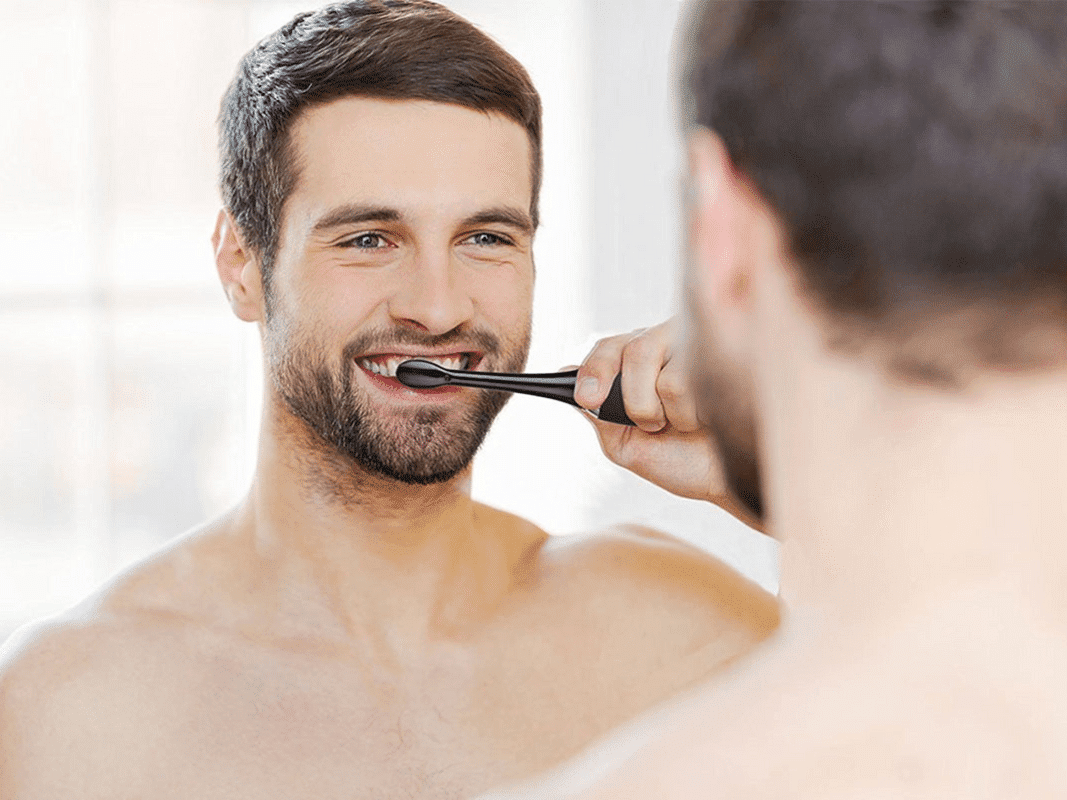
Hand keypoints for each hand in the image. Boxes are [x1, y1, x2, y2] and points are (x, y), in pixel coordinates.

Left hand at [574, 319, 762, 529]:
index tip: (587, 399)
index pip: (606, 348)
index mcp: (637, 363)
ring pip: (661, 367)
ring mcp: (696, 345)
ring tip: (688, 422)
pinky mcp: (724, 352)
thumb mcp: (628, 446)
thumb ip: (600, 415)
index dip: (593, 371)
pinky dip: (693, 411)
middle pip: (630, 349)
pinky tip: (710, 415)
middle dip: (635, 401)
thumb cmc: (683, 461)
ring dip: (669, 412)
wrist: (733, 479)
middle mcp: (664, 345)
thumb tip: (568, 377)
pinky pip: (687, 377)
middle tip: (652, 425)